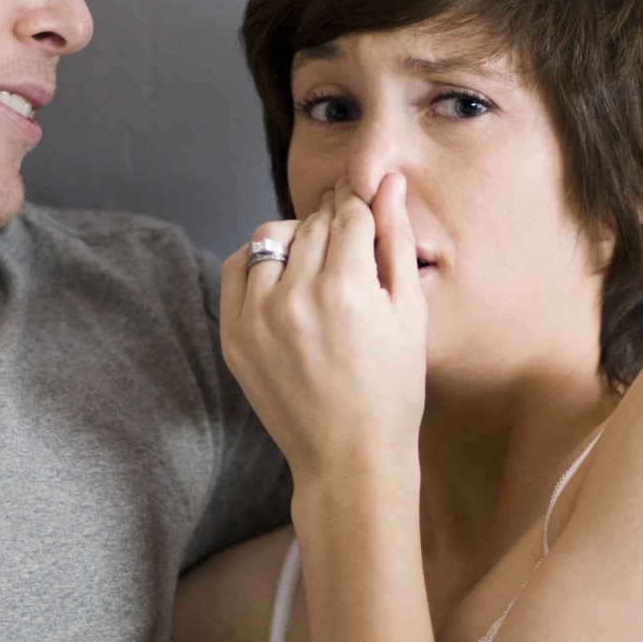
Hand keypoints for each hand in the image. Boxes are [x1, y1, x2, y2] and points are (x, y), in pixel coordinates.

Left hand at [220, 173, 427, 484]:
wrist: (348, 456)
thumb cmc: (392, 389)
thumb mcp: (409, 313)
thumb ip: (396, 242)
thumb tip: (389, 184)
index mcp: (348, 290)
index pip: (348, 215)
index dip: (360, 205)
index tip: (363, 206)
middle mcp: (296, 298)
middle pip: (312, 224)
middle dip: (333, 222)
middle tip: (347, 238)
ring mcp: (257, 318)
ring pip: (270, 238)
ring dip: (296, 238)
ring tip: (316, 260)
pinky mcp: (233, 336)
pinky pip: (236, 269)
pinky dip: (257, 261)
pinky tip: (282, 275)